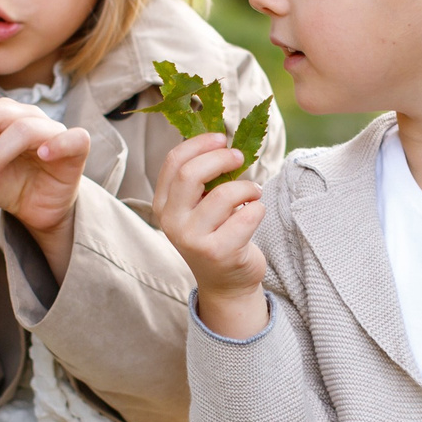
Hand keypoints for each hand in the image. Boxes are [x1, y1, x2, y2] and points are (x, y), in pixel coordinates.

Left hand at [0, 100, 91, 279]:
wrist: (37, 209)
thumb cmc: (9, 184)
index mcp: (0, 117)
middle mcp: (25, 117)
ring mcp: (51, 130)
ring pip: (25, 127)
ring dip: (0, 151)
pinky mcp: (76, 148)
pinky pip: (73, 137)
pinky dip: (57, 143)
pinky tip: (43, 154)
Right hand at [154, 133, 266, 337]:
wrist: (226, 282)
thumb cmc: (216, 235)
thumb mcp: (199, 206)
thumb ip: (202, 179)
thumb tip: (221, 140)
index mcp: (163, 204)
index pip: (174, 162)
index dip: (200, 144)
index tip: (221, 139)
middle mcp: (172, 222)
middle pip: (191, 174)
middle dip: (221, 158)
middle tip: (240, 157)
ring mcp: (193, 240)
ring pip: (224, 194)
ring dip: (247, 187)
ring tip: (254, 192)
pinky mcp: (218, 252)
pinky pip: (247, 215)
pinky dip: (257, 208)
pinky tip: (254, 214)